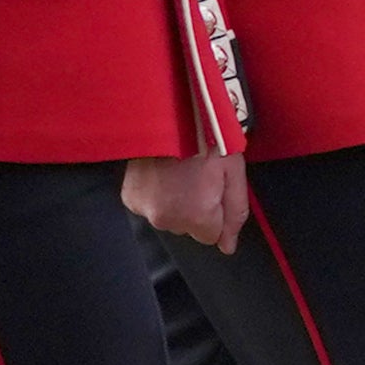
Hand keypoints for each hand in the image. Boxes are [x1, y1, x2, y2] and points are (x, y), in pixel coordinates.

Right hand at [121, 145, 250, 248]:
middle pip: (189, 228)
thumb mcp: (235, 173)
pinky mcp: (130, 198)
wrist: (170, 118)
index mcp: (195, 216)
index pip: (211, 236)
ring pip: (170, 218)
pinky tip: (164, 174)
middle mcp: (166, 219)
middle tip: (200, 177)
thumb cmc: (208, 141)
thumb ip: (235, 213)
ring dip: (177, 203)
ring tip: (181, 173)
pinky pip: (151, 207)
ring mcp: (144, 209)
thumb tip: (228, 246)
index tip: (216, 190)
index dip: (218, 213)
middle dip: (198, 209)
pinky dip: (159, 195)